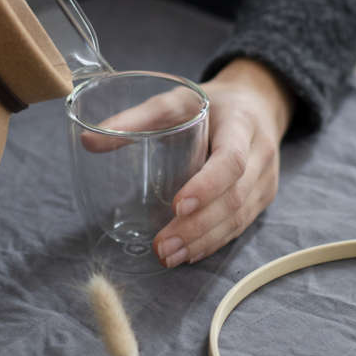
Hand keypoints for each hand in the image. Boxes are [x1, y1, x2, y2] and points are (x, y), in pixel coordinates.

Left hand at [153, 58, 294, 266]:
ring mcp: (266, 180)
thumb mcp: (177, 99)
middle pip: (235, 198)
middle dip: (198, 226)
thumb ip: (136, 118)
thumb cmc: (212, 103)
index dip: (207, 185)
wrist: (259, 103)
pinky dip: (215, 242)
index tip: (177, 205)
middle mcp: (261, 155)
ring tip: (170, 256)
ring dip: (204, 242)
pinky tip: (190, 254)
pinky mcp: (262, 198)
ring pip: (239, 218)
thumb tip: (89, 141)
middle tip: (163, 246)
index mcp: (243, 125)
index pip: (231, 160)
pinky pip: (241, 225)